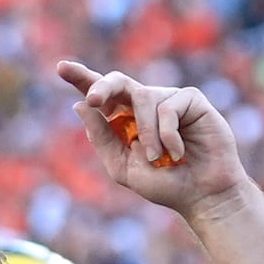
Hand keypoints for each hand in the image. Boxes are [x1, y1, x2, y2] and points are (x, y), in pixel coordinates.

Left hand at [57, 60, 246, 217]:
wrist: (202, 195)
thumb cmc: (164, 184)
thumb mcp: (123, 167)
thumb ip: (102, 138)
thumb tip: (80, 105)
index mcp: (124, 121)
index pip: (101, 96)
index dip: (81, 78)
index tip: (60, 68)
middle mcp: (144, 106)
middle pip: (117, 82)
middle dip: (102, 87)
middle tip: (93, 99)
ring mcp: (168, 99)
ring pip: (144, 98)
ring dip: (147, 133)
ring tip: (158, 158)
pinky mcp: (191, 100)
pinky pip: (168, 107)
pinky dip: (168, 134)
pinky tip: (179, 152)